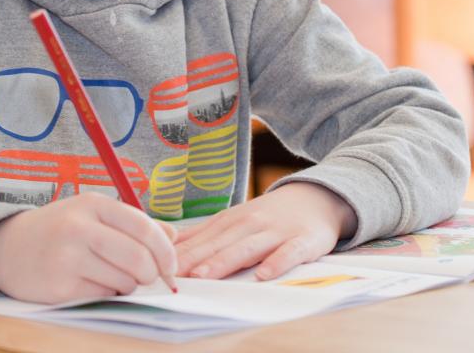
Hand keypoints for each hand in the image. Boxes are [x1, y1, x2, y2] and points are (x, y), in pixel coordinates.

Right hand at [0, 193, 177, 303]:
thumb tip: (173, 237)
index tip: (171, 266)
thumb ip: (134, 223)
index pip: (144, 227)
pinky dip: (107, 294)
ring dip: (127, 285)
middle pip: (138, 259)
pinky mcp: (59, 288)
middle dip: (151, 274)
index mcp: (93, 204)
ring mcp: (67, 259)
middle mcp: (79, 228)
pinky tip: (90, 283)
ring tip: (110, 275)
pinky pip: (103, 297)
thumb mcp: (92, 213)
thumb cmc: (58, 229)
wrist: (5, 247)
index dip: (166, 250)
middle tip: (146, 277)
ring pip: (124, 282)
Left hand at [174, 182, 355, 281]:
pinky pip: (289, 254)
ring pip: (247, 248)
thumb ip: (204, 234)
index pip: (201, 239)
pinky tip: (263, 275)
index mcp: (231, 221)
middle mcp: (250, 224)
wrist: (317, 198)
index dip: (179, 254)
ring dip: (224, 261)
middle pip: (218, 244)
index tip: (156, 265)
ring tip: (204, 275)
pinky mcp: (302, 241)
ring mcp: (276, 232)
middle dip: (194, 259)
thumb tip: (166, 243)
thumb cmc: (270, 216)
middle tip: (172, 274)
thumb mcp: (235, 219)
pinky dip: (276, 263)